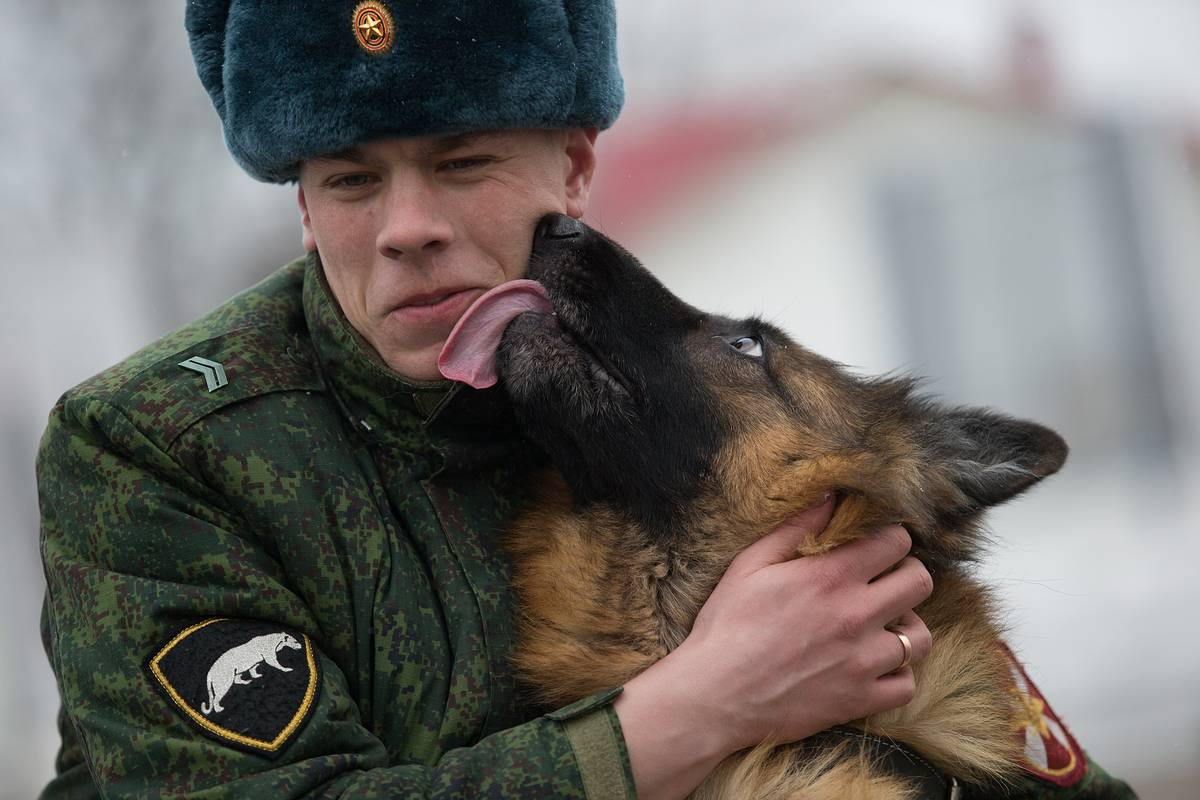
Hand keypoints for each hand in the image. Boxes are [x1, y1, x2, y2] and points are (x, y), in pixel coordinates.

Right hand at [614, 498, 933, 799]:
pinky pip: (906, 684)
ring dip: (906, 627)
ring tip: (882, 626)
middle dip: (906, 574)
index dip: (889, 538)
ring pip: (920, 637)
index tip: (875, 545)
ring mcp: (863, 660)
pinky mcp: (860, 699)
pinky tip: (874, 666)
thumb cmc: (727, 626)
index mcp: (830, 577)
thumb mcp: (750, 565)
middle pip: (920, 582)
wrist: (715, 695)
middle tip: (884, 581)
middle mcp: (856, 615)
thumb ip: (794, 528)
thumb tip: (828, 497)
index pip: (895, 542)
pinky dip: (896, 675)